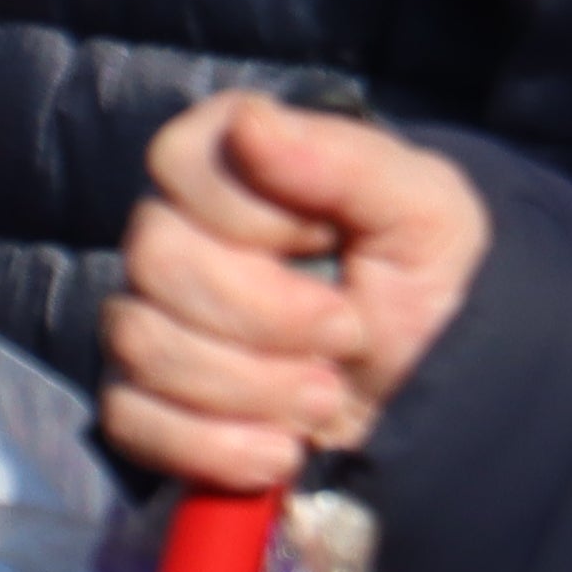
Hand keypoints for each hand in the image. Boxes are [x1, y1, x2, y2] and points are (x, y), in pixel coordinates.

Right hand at [102, 91, 487, 494]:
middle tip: (347, 336)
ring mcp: (151, 317)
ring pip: (141, 344)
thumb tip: (250, 123)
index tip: (331, 242)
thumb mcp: (427, 215)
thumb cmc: (434, 287)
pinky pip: (129, 420)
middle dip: (267, 317)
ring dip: (252, 388)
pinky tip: (281, 448)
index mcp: (232, 164)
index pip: (181, 167)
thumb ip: (346, 160)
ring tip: (325, 397)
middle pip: (156, 262)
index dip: (260, 220)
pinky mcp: (145, 399)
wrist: (442, 395)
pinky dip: (216, 447)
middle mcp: (174, 231)